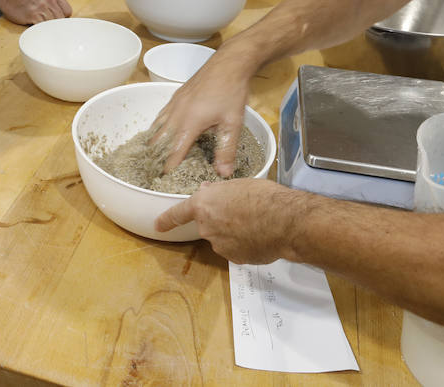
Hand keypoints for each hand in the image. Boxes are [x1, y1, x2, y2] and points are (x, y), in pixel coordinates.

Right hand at [0, 0, 72, 25]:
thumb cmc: (29, 1)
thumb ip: (55, 6)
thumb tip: (64, 22)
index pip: (68, 11)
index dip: (63, 18)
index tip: (56, 21)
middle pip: (61, 19)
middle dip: (55, 25)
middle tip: (49, 27)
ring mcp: (41, 7)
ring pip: (53, 23)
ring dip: (48, 28)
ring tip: (43, 27)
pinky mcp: (34, 15)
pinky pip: (43, 26)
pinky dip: (42, 29)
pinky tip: (38, 28)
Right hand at [148, 44, 255, 174]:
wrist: (229, 63)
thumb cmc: (232, 91)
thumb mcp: (233, 123)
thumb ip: (226, 150)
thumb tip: (223, 173)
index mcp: (189, 123)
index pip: (174, 152)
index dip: (169, 168)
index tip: (164, 181)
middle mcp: (177, 113)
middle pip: (160, 141)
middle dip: (156, 158)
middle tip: (153, 173)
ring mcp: (175, 103)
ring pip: (157, 127)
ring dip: (154, 143)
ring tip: (151, 157)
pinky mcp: (176, 95)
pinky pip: (161, 115)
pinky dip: (157, 127)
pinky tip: (159, 132)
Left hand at [155, 180, 312, 263]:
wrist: (285, 221)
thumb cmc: (264, 196)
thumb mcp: (239, 185)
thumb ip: (219, 192)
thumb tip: (208, 192)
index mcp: (204, 205)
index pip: (178, 214)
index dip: (167, 219)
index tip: (158, 225)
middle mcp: (207, 227)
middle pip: (208, 224)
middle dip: (221, 219)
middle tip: (243, 210)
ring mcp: (220, 245)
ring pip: (223, 237)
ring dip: (234, 232)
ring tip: (257, 222)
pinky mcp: (235, 258)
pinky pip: (236, 249)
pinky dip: (245, 244)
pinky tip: (260, 235)